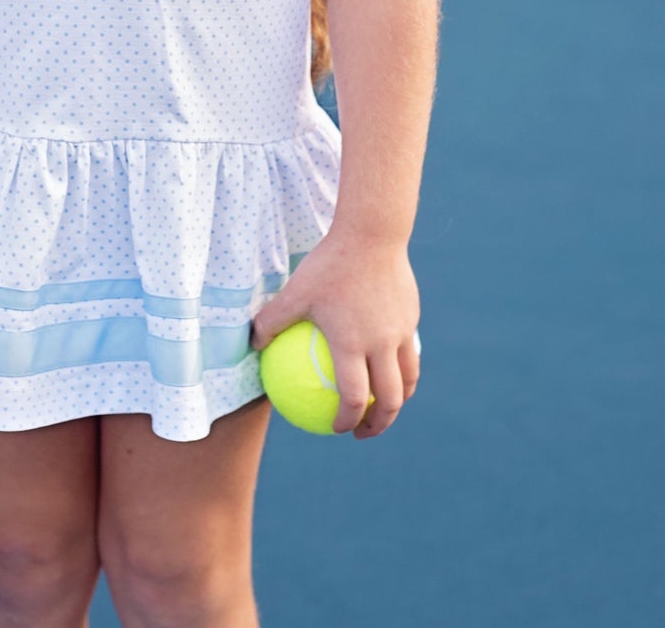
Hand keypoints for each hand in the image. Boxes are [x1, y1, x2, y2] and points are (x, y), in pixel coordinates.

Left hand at [249, 230, 420, 438]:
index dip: (346, 420)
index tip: (337, 429)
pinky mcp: (412, 317)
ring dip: (398, 399)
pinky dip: (401, 367)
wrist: (373, 233)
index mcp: (353, 344)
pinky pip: (409, 351)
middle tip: (364, 430)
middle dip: (379, 423)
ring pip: (407, 379)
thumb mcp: (295, 290)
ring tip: (384, 404)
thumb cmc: (329, 263)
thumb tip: (253, 343)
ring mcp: (401, 332)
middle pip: (390, 399)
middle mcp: (382, 344)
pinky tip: (387, 361)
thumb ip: (272, 319)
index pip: (353, 397)